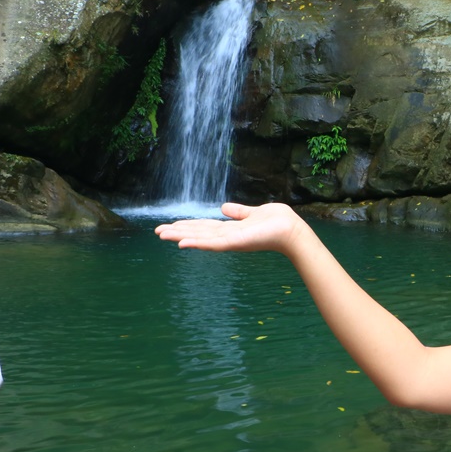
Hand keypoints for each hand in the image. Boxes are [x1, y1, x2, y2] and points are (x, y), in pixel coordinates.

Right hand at [154, 202, 305, 253]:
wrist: (292, 230)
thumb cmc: (278, 222)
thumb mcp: (254, 213)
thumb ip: (239, 212)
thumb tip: (223, 207)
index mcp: (232, 229)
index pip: (205, 227)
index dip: (188, 225)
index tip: (171, 225)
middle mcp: (228, 236)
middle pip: (198, 233)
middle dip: (178, 232)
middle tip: (157, 232)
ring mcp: (231, 241)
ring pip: (200, 239)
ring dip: (181, 237)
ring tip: (162, 235)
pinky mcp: (235, 243)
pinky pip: (212, 244)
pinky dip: (196, 244)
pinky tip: (181, 243)